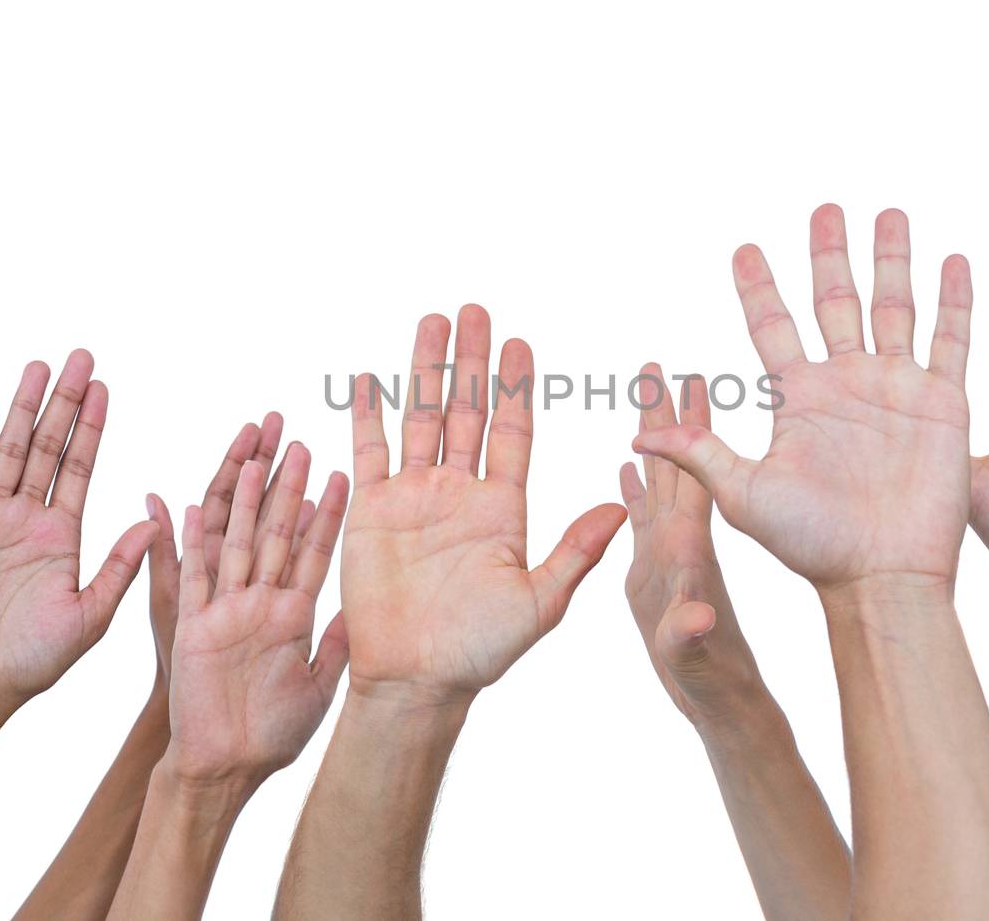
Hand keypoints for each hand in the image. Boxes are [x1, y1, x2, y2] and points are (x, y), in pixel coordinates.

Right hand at [0, 350, 159, 710]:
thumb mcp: (93, 614)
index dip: (92, 427)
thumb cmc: (34, 661)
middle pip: (47, 446)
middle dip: (64, 402)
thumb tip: (158, 522)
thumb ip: (122, 566)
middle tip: (80, 357)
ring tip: (39, 367)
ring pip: (8, 451)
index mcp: (62, 534)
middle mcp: (27, 519)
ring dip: (22, 408)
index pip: (81, 467)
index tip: (105, 388)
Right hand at [163, 440, 350, 785]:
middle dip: (285, 485)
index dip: (326, 512)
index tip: (341, 471)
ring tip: (252, 455)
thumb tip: (362, 611)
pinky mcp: (195, 629)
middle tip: (296, 439)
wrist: (227, 766)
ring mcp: (226, 612)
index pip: (313, 550)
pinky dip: (190, 545)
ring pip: (236, 542)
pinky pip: (192, 580)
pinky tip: (192, 505)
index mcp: (292, 614)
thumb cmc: (274, 734)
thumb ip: (337, 645)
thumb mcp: (319, 686)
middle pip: (274, 532)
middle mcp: (260, 603)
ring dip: (243, 500)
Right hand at [341, 304, 627, 701]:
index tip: (522, 343)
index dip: (516, 387)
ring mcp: (414, 497)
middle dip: (473, 359)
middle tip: (476, 309)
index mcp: (503, 507)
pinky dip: (368, 414)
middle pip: (468, 409)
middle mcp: (460, 492)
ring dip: (426, 369)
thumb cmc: (482, 651)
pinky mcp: (371, 511)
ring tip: (432, 320)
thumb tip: (621, 508)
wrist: (417, 681)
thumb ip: (576, 552)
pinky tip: (369, 377)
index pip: (512, 431)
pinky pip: (369, 452)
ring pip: (421, 416)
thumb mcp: (540, 602)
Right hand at [620, 365, 766, 728]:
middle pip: (673, 465)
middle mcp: (679, 543)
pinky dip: (633, 492)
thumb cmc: (715, 686)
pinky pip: (640, 520)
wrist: (725, 708)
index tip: (687, 373)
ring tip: (642, 401)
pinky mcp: (653, 576)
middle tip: (656, 363)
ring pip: (657, 485)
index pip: (692, 474)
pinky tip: (627, 470)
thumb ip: (688, 636)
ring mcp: (666, 557)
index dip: (689, 426)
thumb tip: (694, 619)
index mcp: (690, 550)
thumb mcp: (694, 659)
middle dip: (666, 414)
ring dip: (651, 444)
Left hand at [633, 206, 972, 589]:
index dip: (759, 287)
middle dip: (830, 254)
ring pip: (894, 306)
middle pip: (836, 300)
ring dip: (891, 259)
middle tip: (824, 207)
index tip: (743, 248)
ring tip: (887, 212)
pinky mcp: (942, 405)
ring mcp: (896, 389)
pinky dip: (955, 302)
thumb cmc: (811, 546)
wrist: (881, 576)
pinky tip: (955, 261)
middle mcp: (845, 383)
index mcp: (797, 398)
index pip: (773, 325)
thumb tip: (634, 436)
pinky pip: (950, 342)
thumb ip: (698, 457)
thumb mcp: (744, 495)